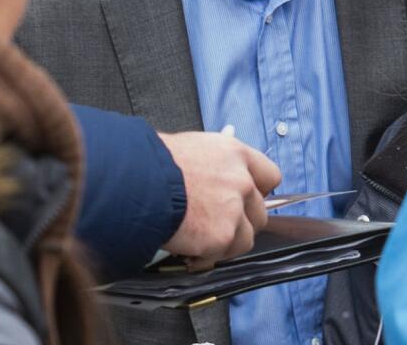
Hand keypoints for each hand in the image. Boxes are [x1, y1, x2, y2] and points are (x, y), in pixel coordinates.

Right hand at [158, 131, 281, 268]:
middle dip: (241, 222)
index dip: (259, 192)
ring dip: (225, 242)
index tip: (246, 201)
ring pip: (246, 237)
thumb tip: (221, 172)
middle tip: (216, 225)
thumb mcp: (192, 149)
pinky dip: (207, 256)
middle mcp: (241, 180)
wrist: (136, 182)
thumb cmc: (154, 164)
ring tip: (198, 238)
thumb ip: (216, 164)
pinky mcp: (223, 235)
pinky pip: (223, 254)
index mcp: (236, 154)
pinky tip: (189, 248)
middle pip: (260, 212)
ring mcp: (234, 209)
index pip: (271, 176)